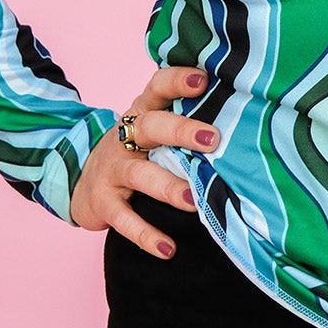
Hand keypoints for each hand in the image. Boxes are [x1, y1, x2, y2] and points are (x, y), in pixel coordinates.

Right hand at [70, 64, 217, 257]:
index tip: (203, 78)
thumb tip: (246, 120)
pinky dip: (146, 235)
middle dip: (180, 131)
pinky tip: (168, 249)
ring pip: (139, 174)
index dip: (177, 81)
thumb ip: (185, 122)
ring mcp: (112, 170)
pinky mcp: (103, 202)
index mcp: (142, 113)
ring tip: (193, 200)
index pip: (157, 88)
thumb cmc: (135, 152)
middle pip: (150, 127)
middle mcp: (125, 137)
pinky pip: (124, 219)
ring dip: (168, 187)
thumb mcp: (153, 130)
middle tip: (213, 140)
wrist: (81, 183)